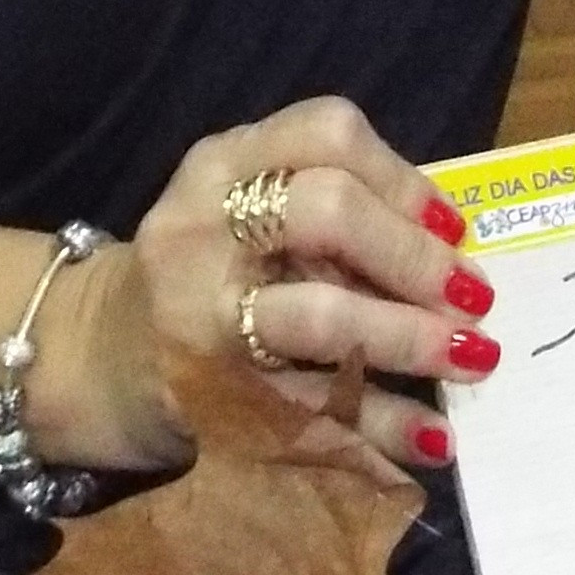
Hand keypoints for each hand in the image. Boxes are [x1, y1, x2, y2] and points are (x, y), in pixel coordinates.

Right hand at [109, 100, 482, 485]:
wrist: (99, 356)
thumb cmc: (208, 270)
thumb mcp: (244, 210)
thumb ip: (332, 210)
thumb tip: (452, 249)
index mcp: (224, 165)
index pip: (326, 136)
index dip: (403, 179)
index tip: (453, 227)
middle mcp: (204, 229)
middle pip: (326, 213)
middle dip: (414, 257)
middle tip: (474, 299)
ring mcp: (203, 317)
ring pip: (319, 318)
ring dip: (409, 341)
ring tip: (474, 359)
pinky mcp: (211, 398)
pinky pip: (313, 410)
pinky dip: (381, 427)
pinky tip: (433, 438)